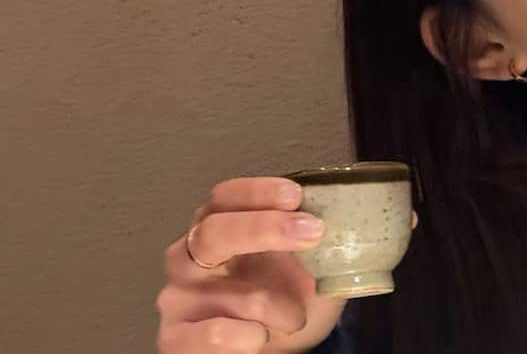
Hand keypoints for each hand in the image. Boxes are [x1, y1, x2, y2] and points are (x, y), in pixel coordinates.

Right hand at [155, 177, 347, 352]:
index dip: (257, 192)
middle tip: (313, 232)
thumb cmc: (284, 299)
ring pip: (232, 295)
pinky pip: (216, 334)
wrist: (271, 349)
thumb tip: (347, 214)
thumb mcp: (307, 263)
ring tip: (294, 317)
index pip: (224, 197)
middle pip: (214, 231)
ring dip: (280, 308)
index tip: (296, 195)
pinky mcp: (175, 339)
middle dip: (267, 229)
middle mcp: (188, 258)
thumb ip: (314, 237)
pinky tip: (261, 336)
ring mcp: (177, 298)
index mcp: (218, 228)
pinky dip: (252, 337)